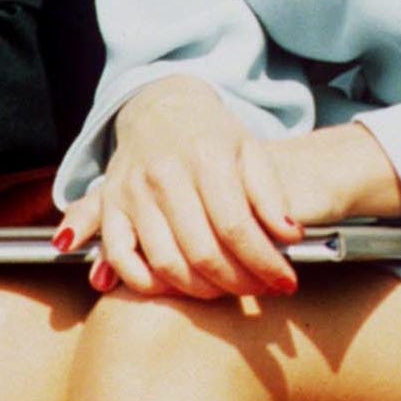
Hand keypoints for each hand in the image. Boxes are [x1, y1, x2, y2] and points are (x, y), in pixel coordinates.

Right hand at [55, 76, 301, 299]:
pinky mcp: (110, 206)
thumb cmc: (212, 137)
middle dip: (238, 282)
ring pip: (166, 263)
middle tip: (260, 289)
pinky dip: (148, 284)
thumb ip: (271, 196)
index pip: (236, 227)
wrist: (160, 109)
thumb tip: (290, 238)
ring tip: (227, 288)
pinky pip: (122, 259)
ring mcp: (132, 192)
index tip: (286, 282)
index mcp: (205, 157)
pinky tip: (177, 287)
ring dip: (202, 290)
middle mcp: (164, 175)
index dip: (264, 262)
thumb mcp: (251, 151)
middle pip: (202, 252)